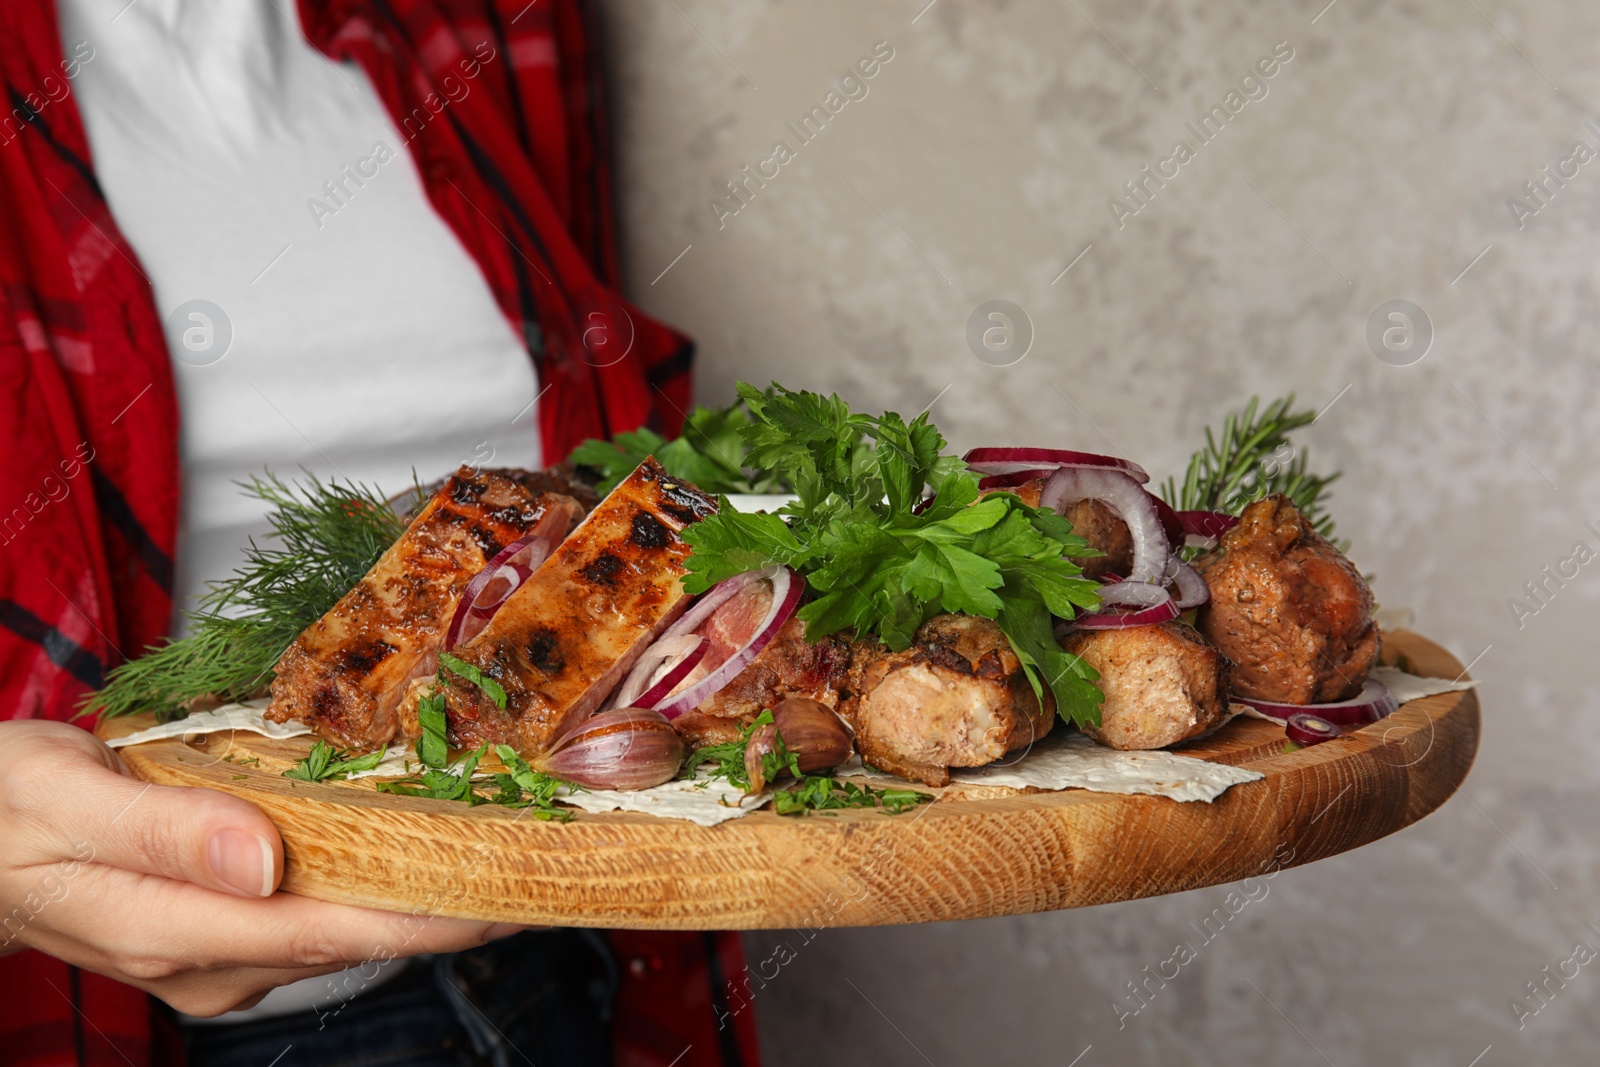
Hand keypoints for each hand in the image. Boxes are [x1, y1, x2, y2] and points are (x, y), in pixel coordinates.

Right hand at [0, 720, 519, 1015]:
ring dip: (421, 889)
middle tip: (542, 857)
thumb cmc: (3, 809)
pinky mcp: (224, 930)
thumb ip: (164, 830)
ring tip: (503, 840)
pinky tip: (418, 838)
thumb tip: (262, 860)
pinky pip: (317, 909)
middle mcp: (209, 957)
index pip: (330, 932)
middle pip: (354, 936)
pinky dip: (373, 876)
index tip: (508, 894)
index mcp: (172, 927)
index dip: (426, 919)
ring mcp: (220, 951)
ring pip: (342, 924)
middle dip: (451, 906)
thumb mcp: (63, 796)